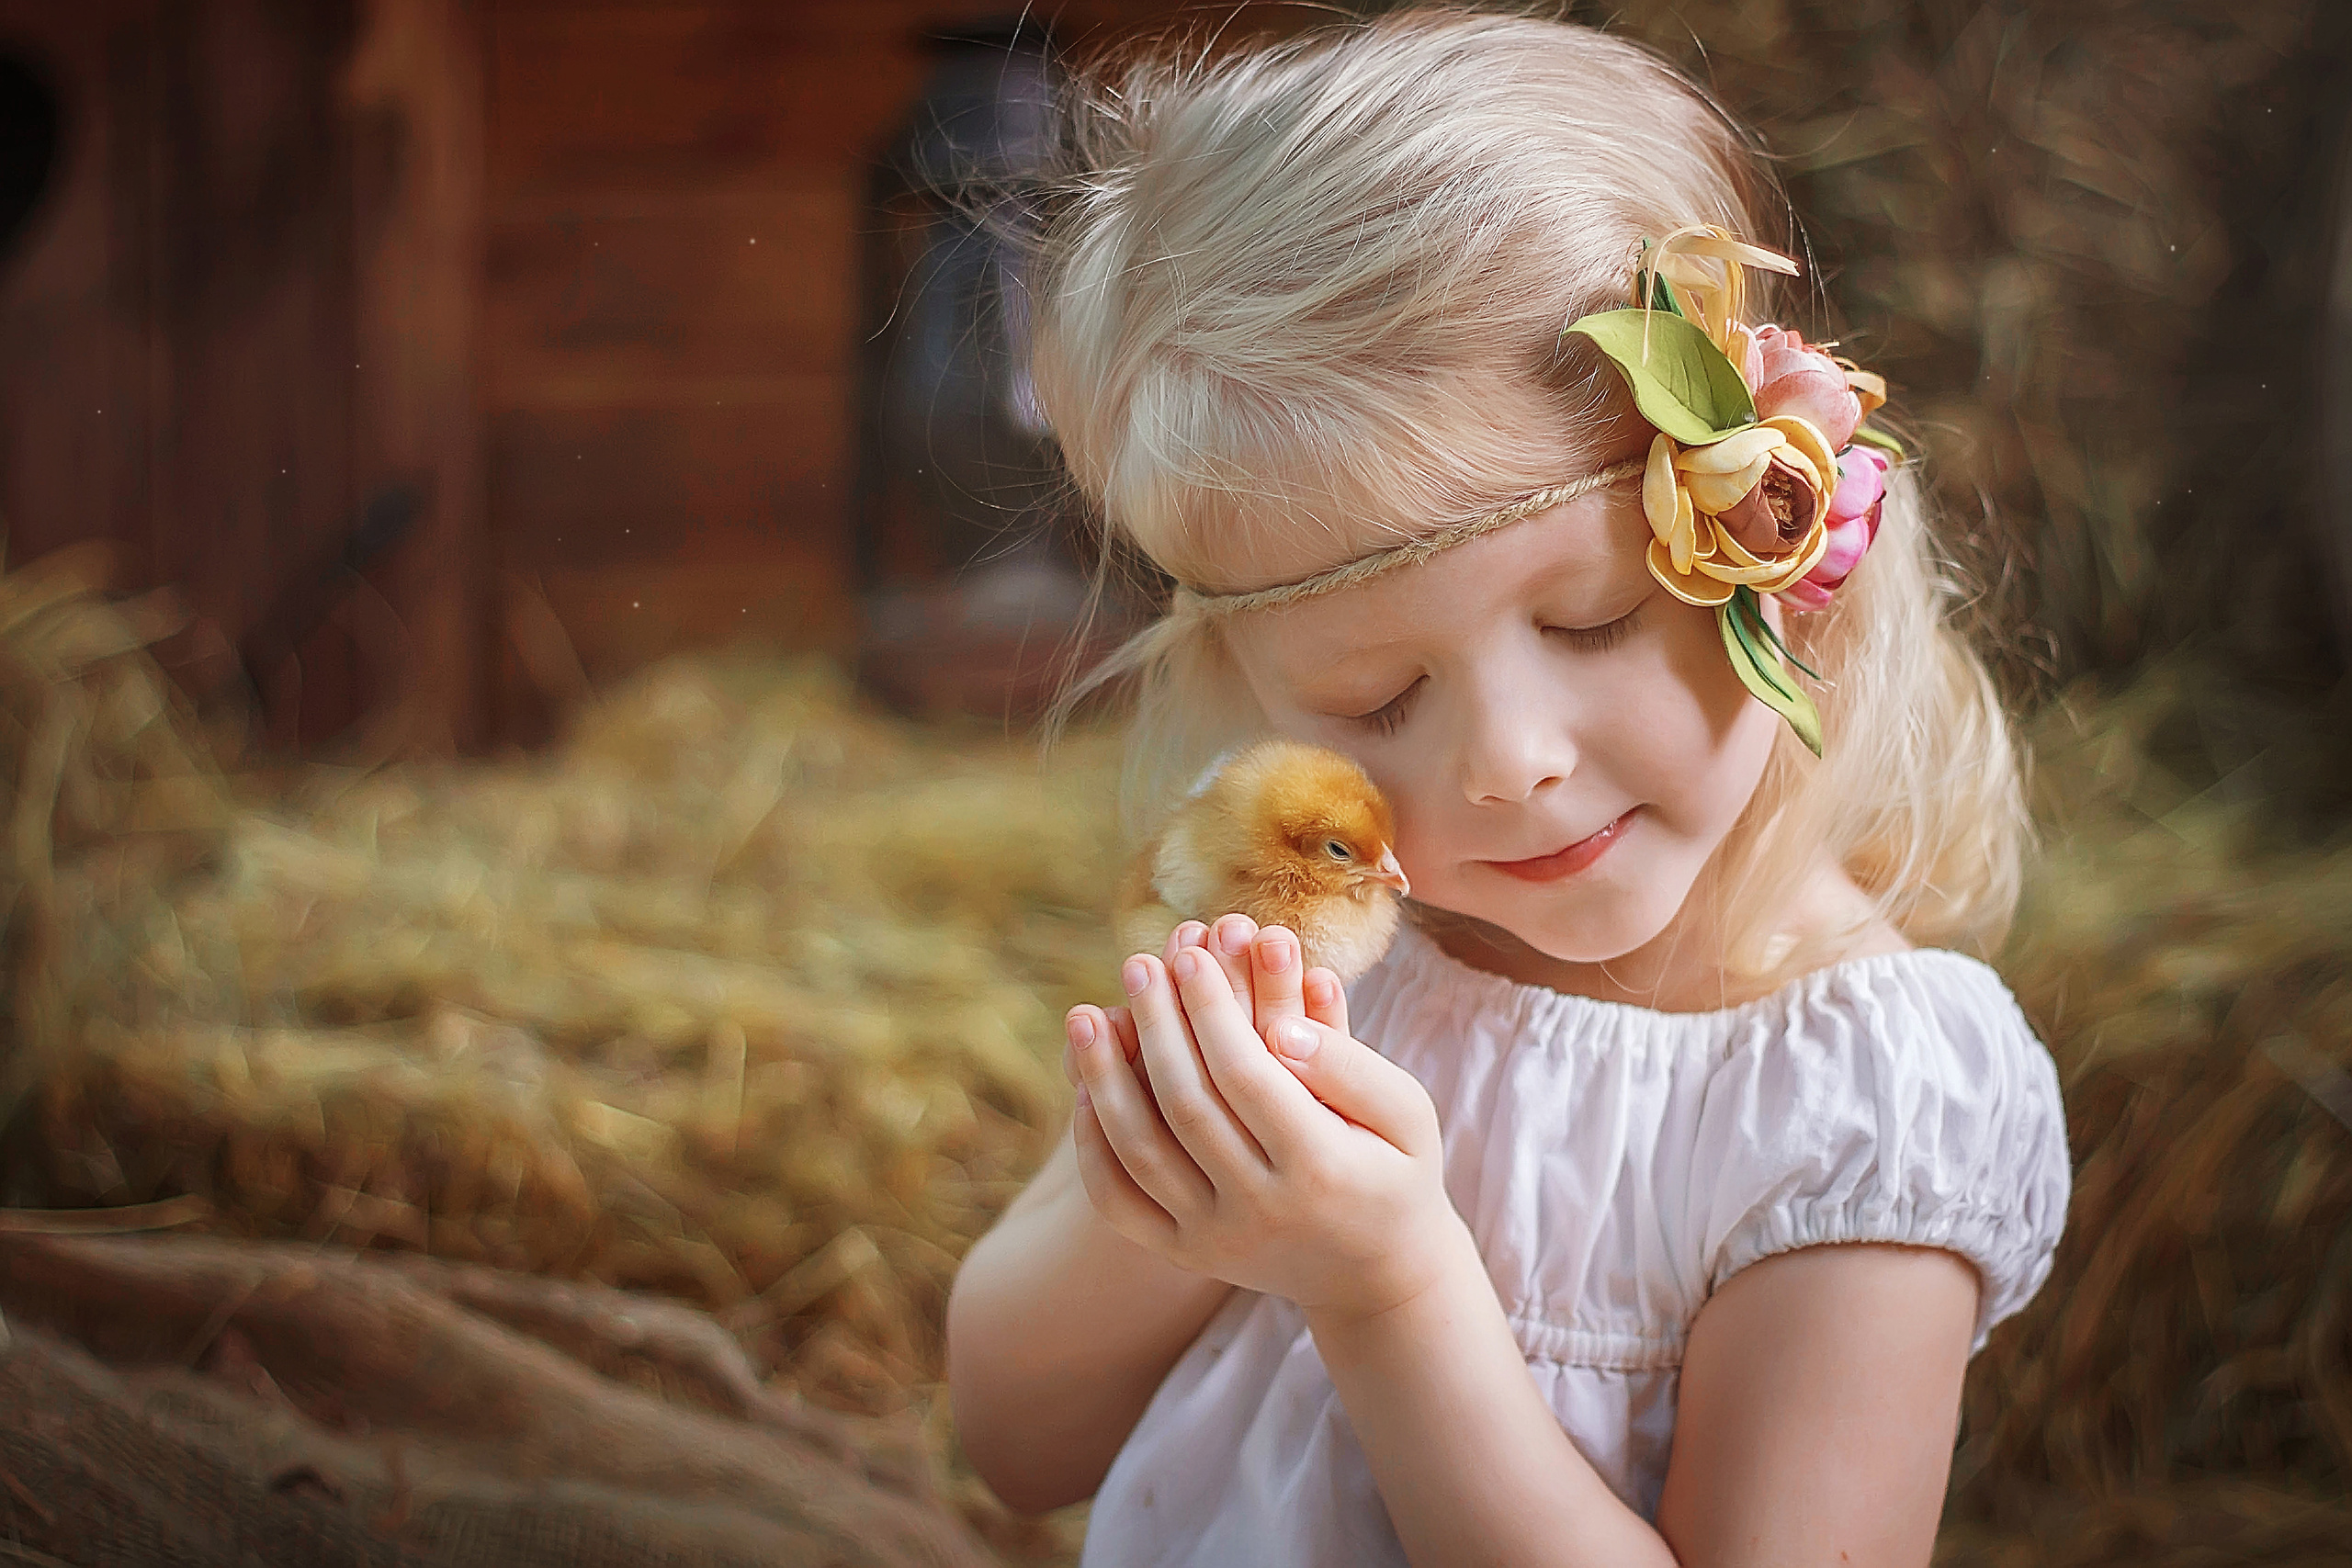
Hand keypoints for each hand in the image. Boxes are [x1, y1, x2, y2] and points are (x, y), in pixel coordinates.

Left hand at [1061, 913, 1461, 1321]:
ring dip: (1104, 1078)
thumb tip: (1283, 1025)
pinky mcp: (1184, 1254)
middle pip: (1188, 1105)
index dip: (1211, 1010)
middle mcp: (1262, 1212)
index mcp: (1322, 1168)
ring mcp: (1216, 1240)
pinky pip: (1118, 1202)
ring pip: (1141, 1152)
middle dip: (1157, 1026)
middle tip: (1138, 963)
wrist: (1376, 1273)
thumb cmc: (1395, 1168)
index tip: (1190, 955)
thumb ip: (1350, 1066)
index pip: (1248, 1075)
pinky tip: (1085, 1086)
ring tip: (1085, 1014)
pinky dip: (1093, 1143)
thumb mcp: (1407, 1112)